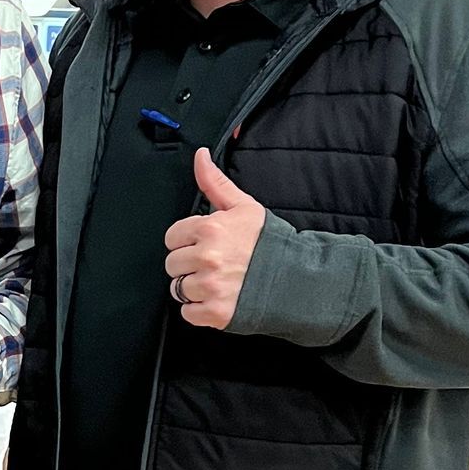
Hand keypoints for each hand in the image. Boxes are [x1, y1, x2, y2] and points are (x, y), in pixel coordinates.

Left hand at [163, 148, 265, 329]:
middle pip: (172, 264)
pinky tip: (218, 297)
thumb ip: (215, 182)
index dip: (187, 240)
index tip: (205, 244)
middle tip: (213, 263)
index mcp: (209, 229)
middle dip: (189, 264)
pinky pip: (188, 312)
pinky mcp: (215, 312)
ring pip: (178, 288)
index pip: (172, 237)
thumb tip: (200, 156)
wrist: (296, 278)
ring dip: (193, 287)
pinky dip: (199, 309)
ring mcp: (210, 287)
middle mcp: (207, 258)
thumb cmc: (270, 242)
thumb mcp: (243, 206)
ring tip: (217, 280)